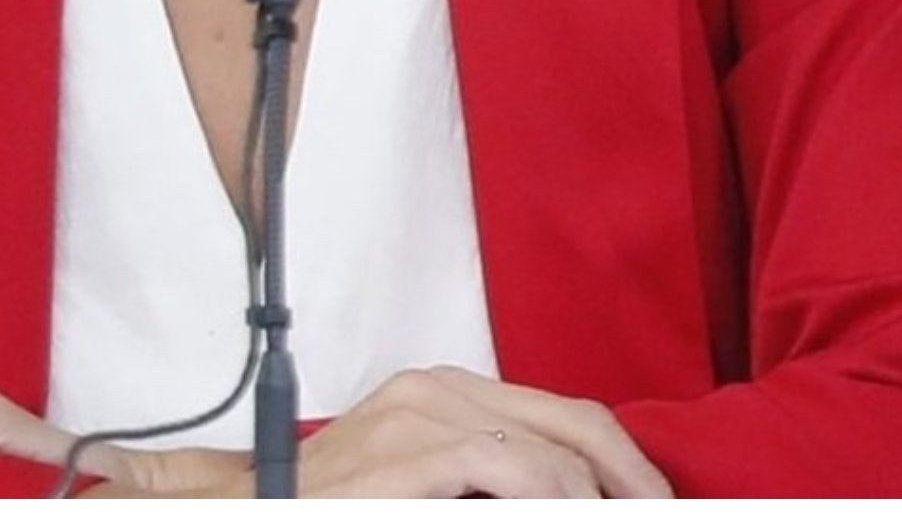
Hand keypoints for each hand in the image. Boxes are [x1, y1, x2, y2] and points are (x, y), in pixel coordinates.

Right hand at [154, 366, 670, 498]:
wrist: (243, 512)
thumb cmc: (337, 509)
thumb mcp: (426, 486)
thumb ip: (489, 482)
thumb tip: (574, 499)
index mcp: (448, 394)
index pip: (565, 416)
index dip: (622, 461)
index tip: (650, 501)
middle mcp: (438, 389)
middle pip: (574, 422)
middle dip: (629, 476)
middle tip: (658, 512)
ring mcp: (418, 414)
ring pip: (550, 450)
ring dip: (590, 498)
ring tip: (611, 521)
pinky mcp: (403, 451)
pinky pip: (504, 468)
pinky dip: (549, 501)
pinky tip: (564, 517)